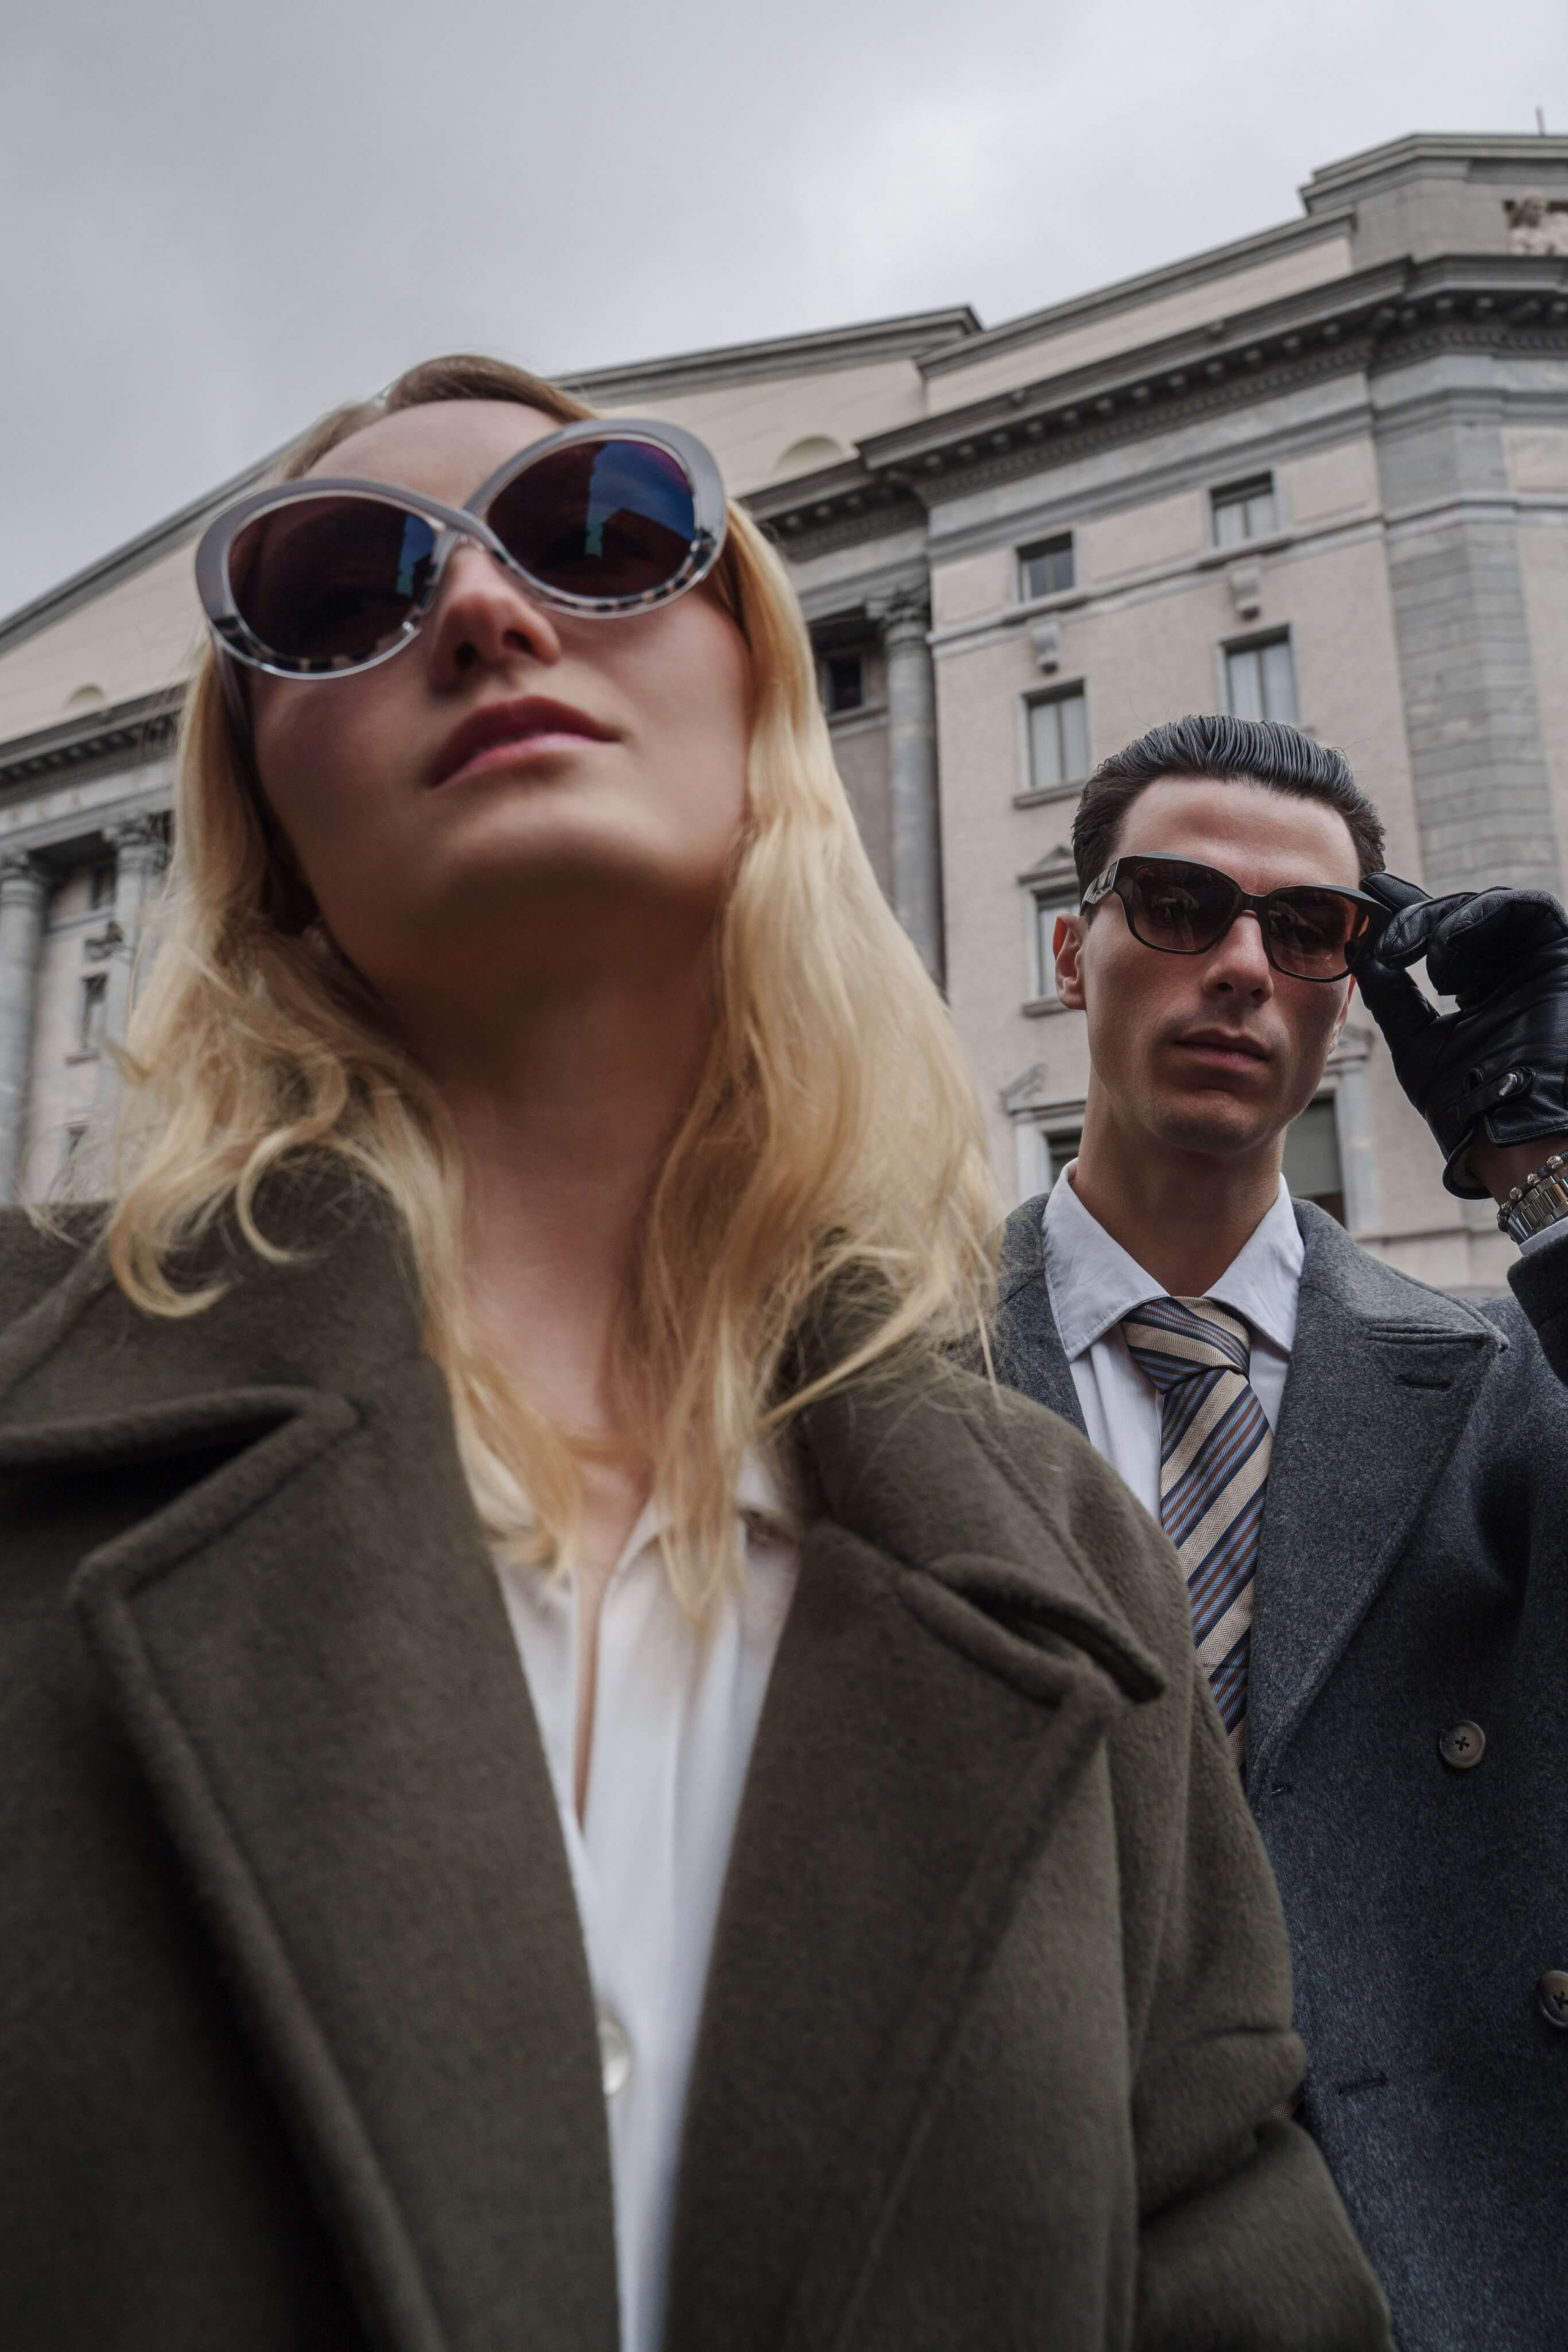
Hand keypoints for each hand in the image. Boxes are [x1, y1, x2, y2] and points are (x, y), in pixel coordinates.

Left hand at [1352, 874, 1567, 1199]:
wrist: (1506, 1128)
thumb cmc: (1463, 1097)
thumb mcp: (1412, 1039)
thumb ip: (1389, 994)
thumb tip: (1356, 950)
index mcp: (1477, 987)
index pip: (1439, 935)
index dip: (1405, 910)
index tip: (1368, 892)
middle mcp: (1507, 969)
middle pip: (1460, 914)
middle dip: (1415, 917)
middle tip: (1383, 935)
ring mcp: (1534, 961)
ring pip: (1490, 905)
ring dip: (1443, 919)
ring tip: (1413, 950)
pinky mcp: (1559, 954)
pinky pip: (1528, 909)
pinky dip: (1480, 916)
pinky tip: (1446, 951)